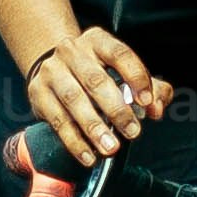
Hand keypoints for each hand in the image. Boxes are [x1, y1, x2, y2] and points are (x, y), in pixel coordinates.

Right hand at [21, 27, 168, 165]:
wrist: (54, 67)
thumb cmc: (97, 72)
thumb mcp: (124, 72)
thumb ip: (151, 89)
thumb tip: (157, 108)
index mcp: (98, 41)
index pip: (120, 55)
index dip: (136, 77)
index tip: (147, 101)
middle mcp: (72, 51)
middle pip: (95, 80)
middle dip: (116, 110)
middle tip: (132, 132)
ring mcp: (52, 71)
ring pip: (73, 100)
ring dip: (94, 127)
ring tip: (110, 147)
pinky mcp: (38, 93)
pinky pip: (57, 121)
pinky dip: (74, 141)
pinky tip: (88, 155)